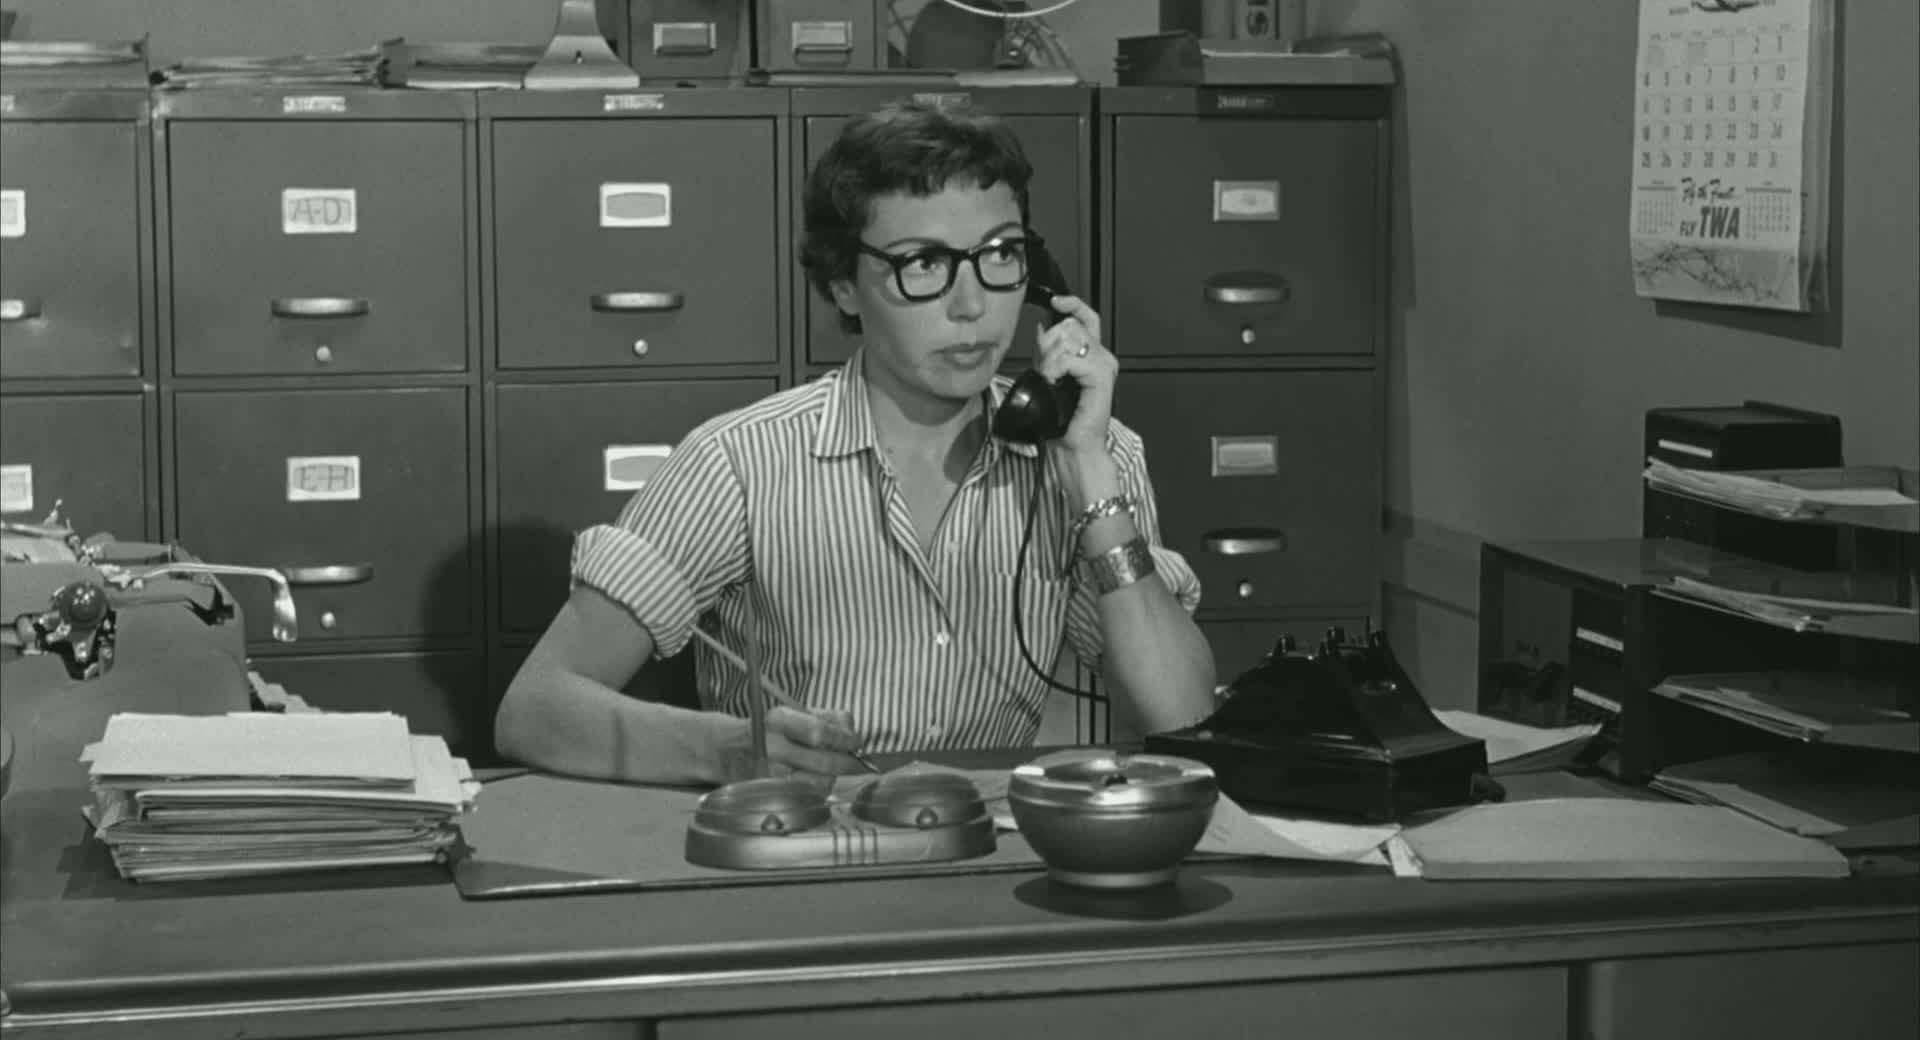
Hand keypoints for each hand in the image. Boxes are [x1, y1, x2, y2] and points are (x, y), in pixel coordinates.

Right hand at [721, 706, 866, 786]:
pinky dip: (821, 787)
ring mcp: (771, 773)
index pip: (820, 732)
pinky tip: (818, 778)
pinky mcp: (772, 793)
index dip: (844, 739)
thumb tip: (852, 734)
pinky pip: (808, 795)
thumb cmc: (773, 729)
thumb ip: (830, 718)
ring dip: (835, 776)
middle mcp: (772, 747)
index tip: (856, 742)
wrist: (731, 749)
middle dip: (848, 763)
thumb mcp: (796, 712)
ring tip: (832, 768)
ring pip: (820, 782)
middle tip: (857, 761)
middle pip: (823, 761)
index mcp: (778, 720)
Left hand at [1034, 295, 1121, 506]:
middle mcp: (1102, 357)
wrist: (1075, 449)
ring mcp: (1103, 366)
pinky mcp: (1101, 378)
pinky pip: (1072, 358)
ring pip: (1071, 339)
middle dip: (1048, 342)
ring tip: (1048, 378)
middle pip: (1071, 326)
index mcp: (1093, 356)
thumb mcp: (1049, 378)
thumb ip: (1049, 353)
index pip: (1085, 318)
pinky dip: (1056, 367)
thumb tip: (1041, 327)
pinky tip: (1052, 381)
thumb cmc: (1064, 422)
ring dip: (1050, 357)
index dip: (1070, 305)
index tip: (1055, 302)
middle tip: (1044, 366)